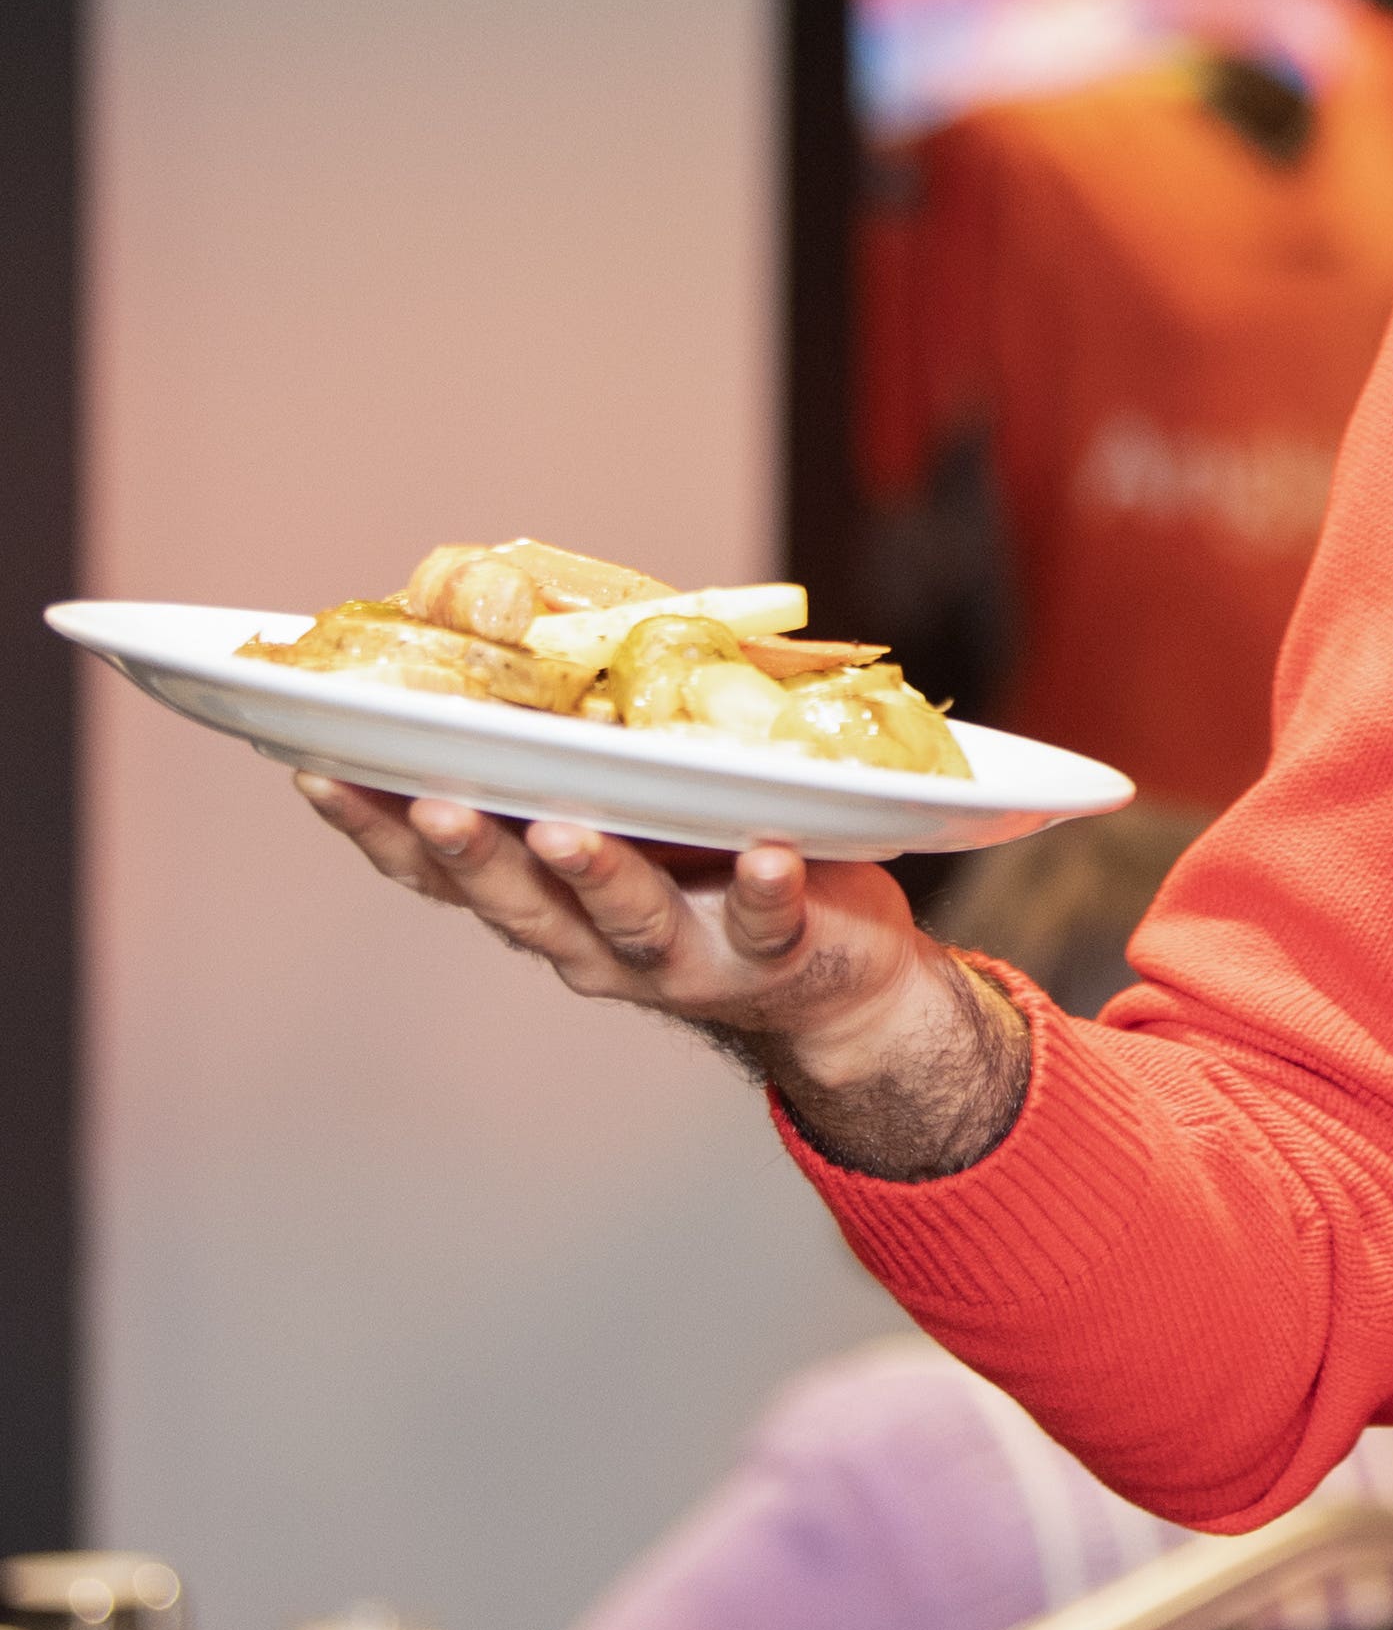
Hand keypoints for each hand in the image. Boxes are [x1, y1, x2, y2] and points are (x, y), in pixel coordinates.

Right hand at [295, 777, 1028, 1178]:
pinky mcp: (776, 956)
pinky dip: (765, 891)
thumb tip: (514, 647)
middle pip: (514, 901)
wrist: (840, 982)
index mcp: (544, 898)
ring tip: (569, 828)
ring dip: (593, 874)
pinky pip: (768, 923)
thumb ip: (579, 765)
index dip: (374, 827)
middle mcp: (593, 943)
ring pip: (625, 919)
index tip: (315, 770)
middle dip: (469, 850)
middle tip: (434, 799)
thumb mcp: (633, 815)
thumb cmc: (717, 872)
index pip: (439, 871)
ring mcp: (682, 959)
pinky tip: (768, 855)